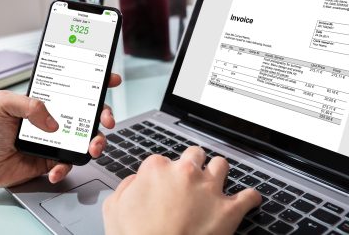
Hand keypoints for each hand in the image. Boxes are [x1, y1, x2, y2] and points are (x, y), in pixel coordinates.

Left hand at [0, 73, 121, 186]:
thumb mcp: (2, 104)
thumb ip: (27, 104)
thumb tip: (53, 122)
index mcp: (50, 103)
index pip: (78, 89)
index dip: (98, 83)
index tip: (111, 80)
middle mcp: (59, 120)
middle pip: (91, 115)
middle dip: (105, 115)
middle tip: (107, 121)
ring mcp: (60, 141)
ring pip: (87, 140)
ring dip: (96, 144)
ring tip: (92, 149)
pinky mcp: (55, 160)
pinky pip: (69, 164)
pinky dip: (65, 168)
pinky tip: (54, 169)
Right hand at [103, 146, 260, 234]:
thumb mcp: (115, 208)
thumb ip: (127, 186)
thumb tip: (137, 181)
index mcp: (157, 169)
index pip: (162, 160)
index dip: (163, 173)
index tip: (164, 183)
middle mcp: (186, 173)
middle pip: (195, 154)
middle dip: (193, 164)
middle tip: (190, 178)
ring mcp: (209, 189)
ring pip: (221, 165)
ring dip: (218, 172)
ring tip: (216, 182)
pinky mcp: (229, 210)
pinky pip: (249, 196)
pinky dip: (250, 198)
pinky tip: (248, 200)